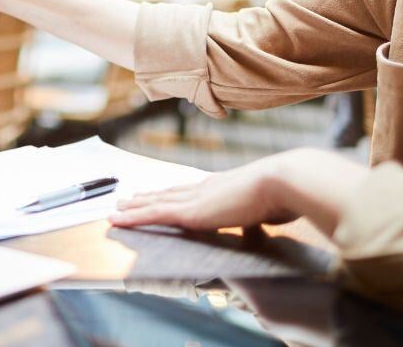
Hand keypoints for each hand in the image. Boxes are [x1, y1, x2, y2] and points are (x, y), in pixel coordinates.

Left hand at [108, 148, 367, 236]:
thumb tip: (267, 220)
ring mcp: (196, 198)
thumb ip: (263, 213)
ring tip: (117, 207)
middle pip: (169, 192)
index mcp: (224, 186)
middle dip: (148, 197)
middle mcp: (205, 188)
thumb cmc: (285, 194)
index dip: (174, 193)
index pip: (192, 191)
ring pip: (156, 202)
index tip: (162, 194)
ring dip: (135, 206)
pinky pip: (153, 214)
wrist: (283, 182)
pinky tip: (117, 218)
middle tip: (128, 199)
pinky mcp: (190, 212)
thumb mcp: (271, 206)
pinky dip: (133, 217)